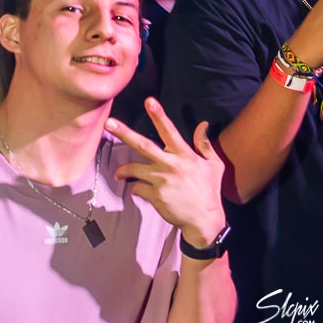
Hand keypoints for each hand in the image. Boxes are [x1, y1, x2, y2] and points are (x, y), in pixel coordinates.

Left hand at [106, 97, 226, 246]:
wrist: (204, 220)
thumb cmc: (210, 191)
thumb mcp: (214, 165)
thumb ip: (205, 144)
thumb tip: (203, 124)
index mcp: (185, 155)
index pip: (170, 131)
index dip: (159, 115)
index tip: (150, 101)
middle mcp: (171, 165)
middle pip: (143, 145)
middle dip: (124, 133)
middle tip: (108, 123)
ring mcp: (161, 180)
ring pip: (133, 169)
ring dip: (124, 171)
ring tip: (120, 174)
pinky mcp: (155, 196)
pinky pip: (137, 188)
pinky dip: (137, 189)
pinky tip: (144, 192)